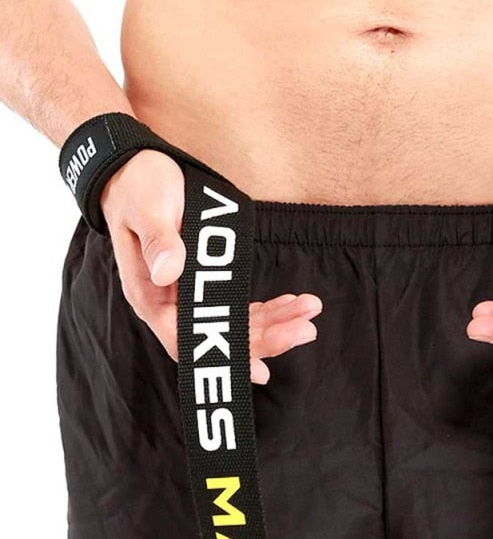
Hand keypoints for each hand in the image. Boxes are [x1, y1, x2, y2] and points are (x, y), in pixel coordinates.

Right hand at [101, 149, 322, 383]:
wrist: (135, 170)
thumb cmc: (137, 187)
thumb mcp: (147, 208)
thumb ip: (159, 241)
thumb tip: (168, 273)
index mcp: (150, 296)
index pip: (187, 341)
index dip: (224, 357)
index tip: (261, 368)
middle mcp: (170, 305)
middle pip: (221, 337)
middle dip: (266, 338)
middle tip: (305, 330)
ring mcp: (189, 297)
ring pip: (237, 324)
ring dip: (275, 323)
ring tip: (310, 311)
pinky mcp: (206, 283)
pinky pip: (240, 306)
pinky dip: (268, 308)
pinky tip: (293, 304)